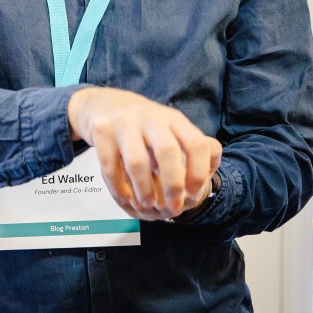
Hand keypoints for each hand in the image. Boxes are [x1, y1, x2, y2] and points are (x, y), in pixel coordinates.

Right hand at [67, 87, 221, 220]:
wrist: (103, 103)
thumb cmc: (144, 124)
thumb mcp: (171, 125)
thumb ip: (193, 144)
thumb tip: (211, 166)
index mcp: (173, 118)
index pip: (196, 144)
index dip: (198, 172)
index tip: (192, 194)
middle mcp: (150, 117)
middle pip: (167, 152)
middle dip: (173, 185)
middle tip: (173, 208)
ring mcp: (123, 122)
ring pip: (137, 162)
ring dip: (145, 190)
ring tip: (147, 205)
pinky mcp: (101, 131)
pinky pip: (110, 166)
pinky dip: (119, 188)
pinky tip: (126, 198)